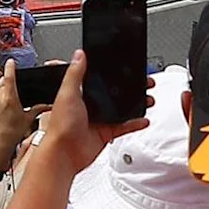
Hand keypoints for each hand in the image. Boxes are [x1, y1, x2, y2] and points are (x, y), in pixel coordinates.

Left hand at [0, 68, 30, 157]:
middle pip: (0, 80)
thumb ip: (37, 109)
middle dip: (4, 81)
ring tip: (0, 96)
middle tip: (9, 88)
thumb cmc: (11, 135)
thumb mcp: (27, 120)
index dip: (10, 66)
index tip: (11, 62)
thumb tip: (48, 106)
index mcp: (9, 96)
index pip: (9, 75)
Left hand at [36, 50, 145, 177]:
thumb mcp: (67, 93)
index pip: (97, 79)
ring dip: (135, 104)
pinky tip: (144, 119)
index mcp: (79, 93)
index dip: (111, 73)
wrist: (64, 154)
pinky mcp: (106, 132)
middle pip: (113, 93)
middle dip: (129, 88)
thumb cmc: (60, 125)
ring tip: (147, 98)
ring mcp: (99, 119)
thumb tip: (79, 55)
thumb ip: (75, 74)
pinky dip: (135, 123)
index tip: (125, 67)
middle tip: (143, 82)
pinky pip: (124, 126)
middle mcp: (90, 105)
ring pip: (121, 109)